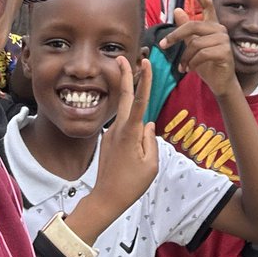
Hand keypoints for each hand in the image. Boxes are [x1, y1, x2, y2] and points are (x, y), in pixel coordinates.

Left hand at [94, 56, 158, 210]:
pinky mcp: (109, 140)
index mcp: (129, 133)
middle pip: (124, 97)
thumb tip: (148, 125)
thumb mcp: (150, 165)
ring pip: (126, 114)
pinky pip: (124, 128)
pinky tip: (133, 146)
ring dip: (130, 99)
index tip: (145, 63)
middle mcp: (118, 129)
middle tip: (123, 57)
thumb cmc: (131, 185)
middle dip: (124, 75)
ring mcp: (112, 134)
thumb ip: (151, 140)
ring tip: (138, 96)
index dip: (143, 81)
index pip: (138, 101)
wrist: (106, 199)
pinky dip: (131, 125)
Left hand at [159, 0, 236, 96]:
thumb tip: (177, 10)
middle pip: (193, 25)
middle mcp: (220, 29)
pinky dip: (192, 63)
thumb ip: (186, 29)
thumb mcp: (193, 45)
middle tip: (163, 45)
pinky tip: (189, 69)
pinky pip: (202, 54)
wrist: (221, 82)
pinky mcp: (225, 52)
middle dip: (175, 36)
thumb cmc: (207, 64)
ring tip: (182, 66)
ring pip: (195, 43)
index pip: (208, 5)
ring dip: (184, 57)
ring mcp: (224, 40)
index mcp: (212, 25)